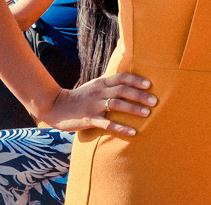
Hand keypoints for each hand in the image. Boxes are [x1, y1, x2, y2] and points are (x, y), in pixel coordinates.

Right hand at [40, 72, 157, 136]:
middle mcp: (99, 92)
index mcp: (101, 83)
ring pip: (117, 105)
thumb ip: (109, 82)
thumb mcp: (94, 86)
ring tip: (147, 113)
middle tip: (155, 101)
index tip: (149, 84)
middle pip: (122, 90)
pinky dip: (121, 128)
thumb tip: (126, 78)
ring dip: (133, 109)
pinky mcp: (89, 120)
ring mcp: (94, 106)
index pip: (121, 77)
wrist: (55, 107)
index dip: (136, 80)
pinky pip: (107, 124)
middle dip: (140, 95)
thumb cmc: (79, 97)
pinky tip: (133, 132)